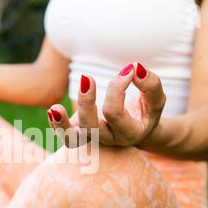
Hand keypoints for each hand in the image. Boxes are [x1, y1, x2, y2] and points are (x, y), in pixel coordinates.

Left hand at [47, 63, 165, 146]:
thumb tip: (135, 67)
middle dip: (86, 103)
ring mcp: (92, 138)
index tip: (128, 69)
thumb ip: (150, 85)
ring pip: (72, 140)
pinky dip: (56, 124)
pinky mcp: (80, 133)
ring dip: (62, 125)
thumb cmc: (145, 111)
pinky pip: (65, 135)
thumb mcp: (155, 100)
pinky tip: (53, 110)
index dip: (118, 88)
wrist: (137, 129)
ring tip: (54, 109)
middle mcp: (108, 139)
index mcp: (129, 133)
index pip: (115, 113)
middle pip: (92, 129)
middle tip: (87, 78)